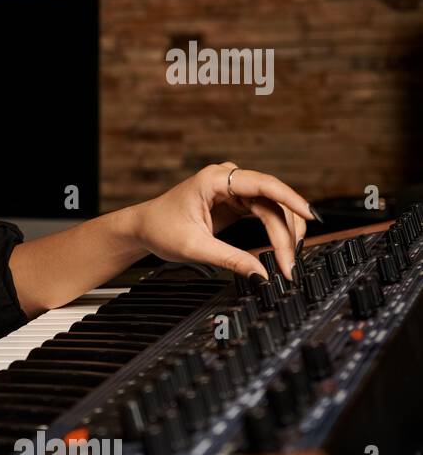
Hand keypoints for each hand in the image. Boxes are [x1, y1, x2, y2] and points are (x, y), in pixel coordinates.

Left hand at [127, 162, 316, 280]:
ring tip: (288, 261)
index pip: (264, 184)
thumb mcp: (195, 248)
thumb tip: (261, 276)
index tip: (311, 216)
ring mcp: (234, 188)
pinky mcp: (237, 201)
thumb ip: (231, 260)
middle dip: (286, 232)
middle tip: (290, 263)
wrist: (143, 227)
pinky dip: (276, 231)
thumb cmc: (161, 229)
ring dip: (284, 234)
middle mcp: (228, 178)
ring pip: (273, 207)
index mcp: (215, 178)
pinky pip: (266, 213)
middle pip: (273, 201)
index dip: (292, 199)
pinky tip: (284, 248)